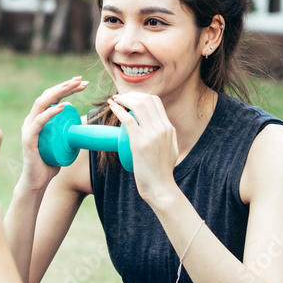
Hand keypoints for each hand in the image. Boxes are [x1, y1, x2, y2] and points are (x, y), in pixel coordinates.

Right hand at [18, 76, 89, 191]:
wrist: (37, 182)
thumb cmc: (50, 163)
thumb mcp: (62, 142)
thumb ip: (66, 132)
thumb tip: (75, 116)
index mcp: (39, 118)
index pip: (53, 97)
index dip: (67, 88)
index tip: (83, 83)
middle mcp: (32, 119)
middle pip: (48, 96)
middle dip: (65, 85)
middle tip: (81, 80)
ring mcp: (29, 128)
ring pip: (42, 103)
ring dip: (58, 92)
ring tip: (73, 86)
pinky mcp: (29, 138)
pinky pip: (39, 122)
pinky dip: (51, 113)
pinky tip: (63, 106)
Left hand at [107, 92, 179, 206]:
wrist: (161, 188)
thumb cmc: (162, 172)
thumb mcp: (170, 149)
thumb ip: (166, 137)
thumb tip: (159, 128)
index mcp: (169, 128)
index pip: (155, 101)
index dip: (141, 96)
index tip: (130, 99)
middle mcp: (162, 128)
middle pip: (146, 100)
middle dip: (130, 95)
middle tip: (119, 98)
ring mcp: (152, 135)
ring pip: (137, 106)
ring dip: (123, 99)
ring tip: (114, 101)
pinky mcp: (140, 143)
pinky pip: (127, 119)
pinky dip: (118, 109)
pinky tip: (112, 106)